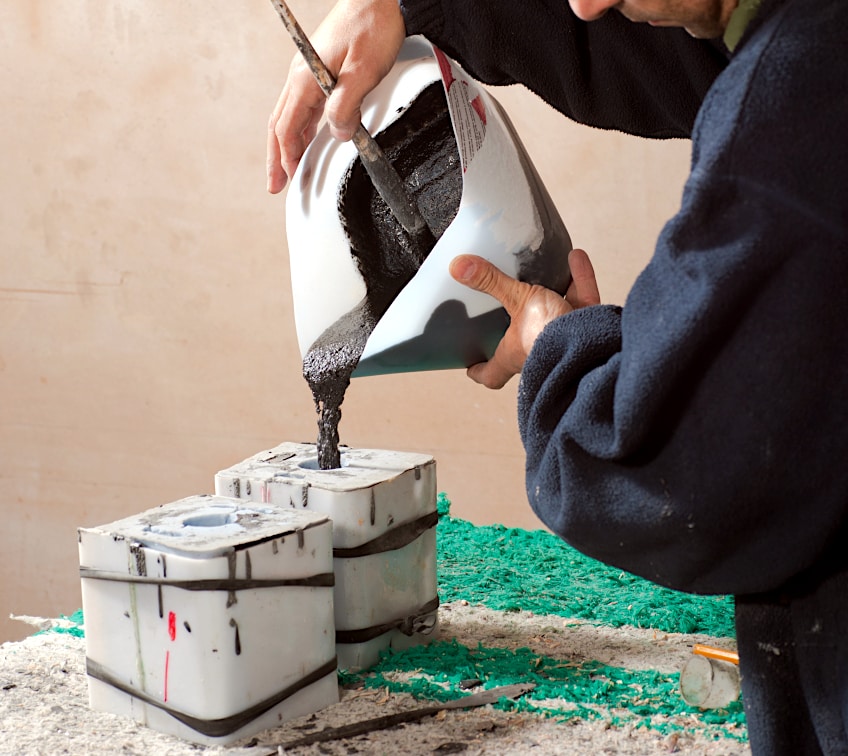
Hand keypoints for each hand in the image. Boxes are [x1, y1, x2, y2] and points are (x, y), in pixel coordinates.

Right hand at [266, 0, 406, 192]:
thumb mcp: (363, 70)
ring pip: (290, 116)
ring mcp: (308, 73)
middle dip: (277, 158)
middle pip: (280, 124)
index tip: (291, 179)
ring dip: (287, 145)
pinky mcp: (319, 70)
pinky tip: (306, 141)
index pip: (287, 127)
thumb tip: (338, 134)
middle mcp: (300, 75)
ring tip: (287, 170)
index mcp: (305, 78)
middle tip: (275, 184)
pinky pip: (304, 107)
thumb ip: (347, 106)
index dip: (287, 157)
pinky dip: (301, 129)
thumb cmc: (372, 24)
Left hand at [449, 248, 600, 388]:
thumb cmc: (551, 336)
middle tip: (508, 316)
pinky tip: (575, 258)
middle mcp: (539, 351)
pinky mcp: (589, 328)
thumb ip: (491, 282)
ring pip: (558, 320)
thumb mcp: (517, 301)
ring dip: (555, 294)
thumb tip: (460, 267)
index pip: (491, 374)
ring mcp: (565, 341)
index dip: (479, 370)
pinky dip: (580, 279)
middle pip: (524, 346)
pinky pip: (583, 301)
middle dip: (519, 330)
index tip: (471, 366)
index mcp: (514, 354)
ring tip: (548, 274)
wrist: (593, 345)